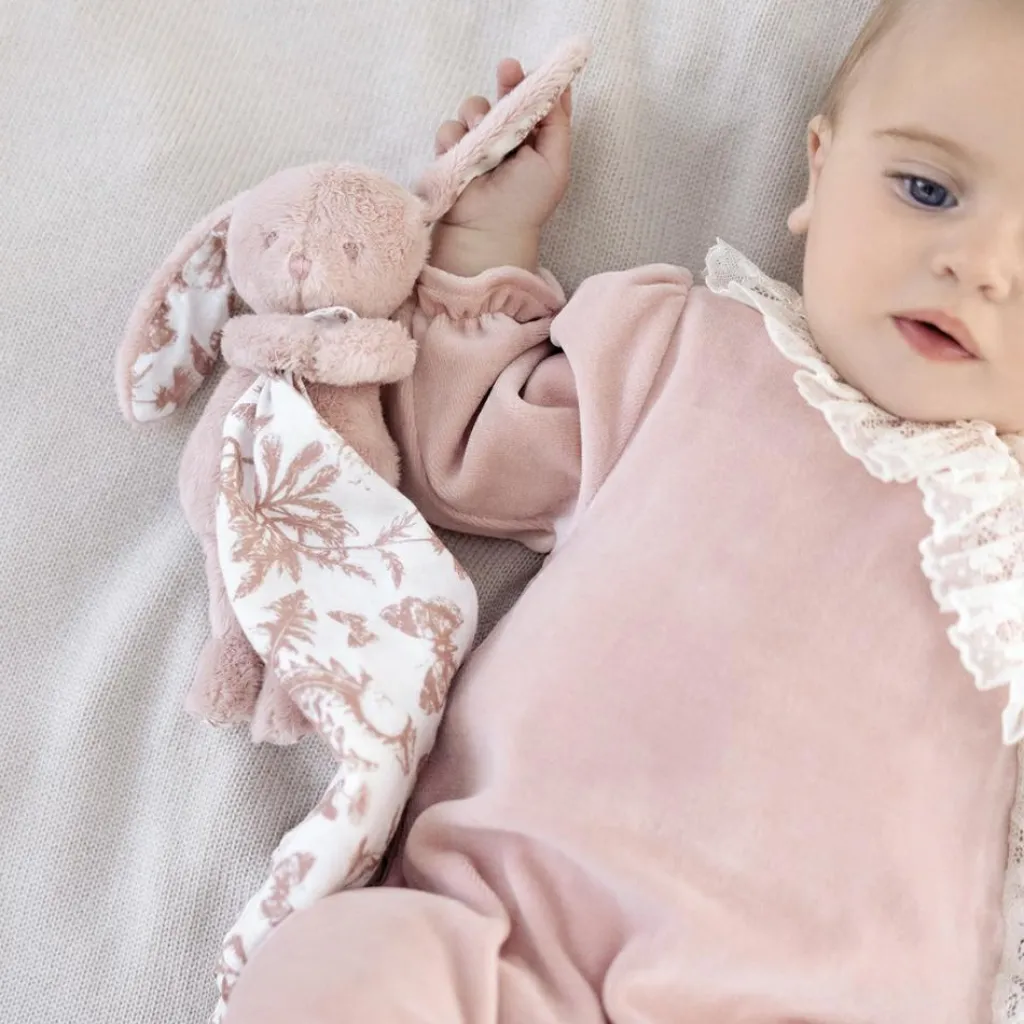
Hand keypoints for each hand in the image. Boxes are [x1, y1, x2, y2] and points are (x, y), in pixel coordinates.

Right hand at [430, 58, 572, 275]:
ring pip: (474, 107)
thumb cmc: (526, 202)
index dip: (537, 84)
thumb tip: (558, 87)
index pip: (538, 104)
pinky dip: (454, 136)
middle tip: (507, 68)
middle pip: (507, 96)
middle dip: (508, 80)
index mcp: (536, 142)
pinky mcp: (453, 153)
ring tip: (482, 131)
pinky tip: (461, 151)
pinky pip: (450, 128)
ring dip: (477, 112)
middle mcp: (508, 139)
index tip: (535, 72)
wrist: (488, 230)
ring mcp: (479, 144)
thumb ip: (557, 124)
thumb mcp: (555, 162)